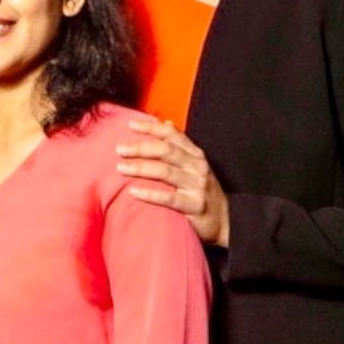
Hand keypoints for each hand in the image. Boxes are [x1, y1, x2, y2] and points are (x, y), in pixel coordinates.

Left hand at [117, 118, 228, 245]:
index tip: (130, 124)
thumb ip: (180, 145)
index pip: (173, 135)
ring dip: (141, 168)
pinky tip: (132, 192)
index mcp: (195, 154)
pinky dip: (149, 194)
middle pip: (166, 151)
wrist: (224, 220)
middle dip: (141, 148)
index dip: (152, 128)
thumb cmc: (201, 190)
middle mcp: (197, 167)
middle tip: (119, 149)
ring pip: (166, 172)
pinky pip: (169, 198)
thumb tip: (166, 122)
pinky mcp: (195, 206)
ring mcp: (197, 186)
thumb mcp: (194, 164)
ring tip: (120, 168)